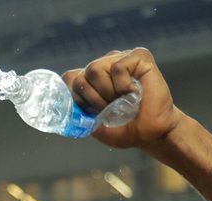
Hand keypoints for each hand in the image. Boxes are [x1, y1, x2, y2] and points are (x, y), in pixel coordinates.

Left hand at [62, 47, 182, 149]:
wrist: (152, 134)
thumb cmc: (126, 129)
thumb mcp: (94, 125)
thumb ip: (76, 112)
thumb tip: (60, 102)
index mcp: (92, 80)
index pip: (69, 78)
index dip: (76, 97)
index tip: (93, 112)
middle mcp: (105, 64)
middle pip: (80, 76)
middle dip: (94, 100)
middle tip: (113, 108)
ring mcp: (121, 58)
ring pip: (94, 69)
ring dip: (108, 93)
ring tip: (125, 99)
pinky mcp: (139, 56)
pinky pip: (117, 66)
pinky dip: (124, 85)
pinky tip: (135, 91)